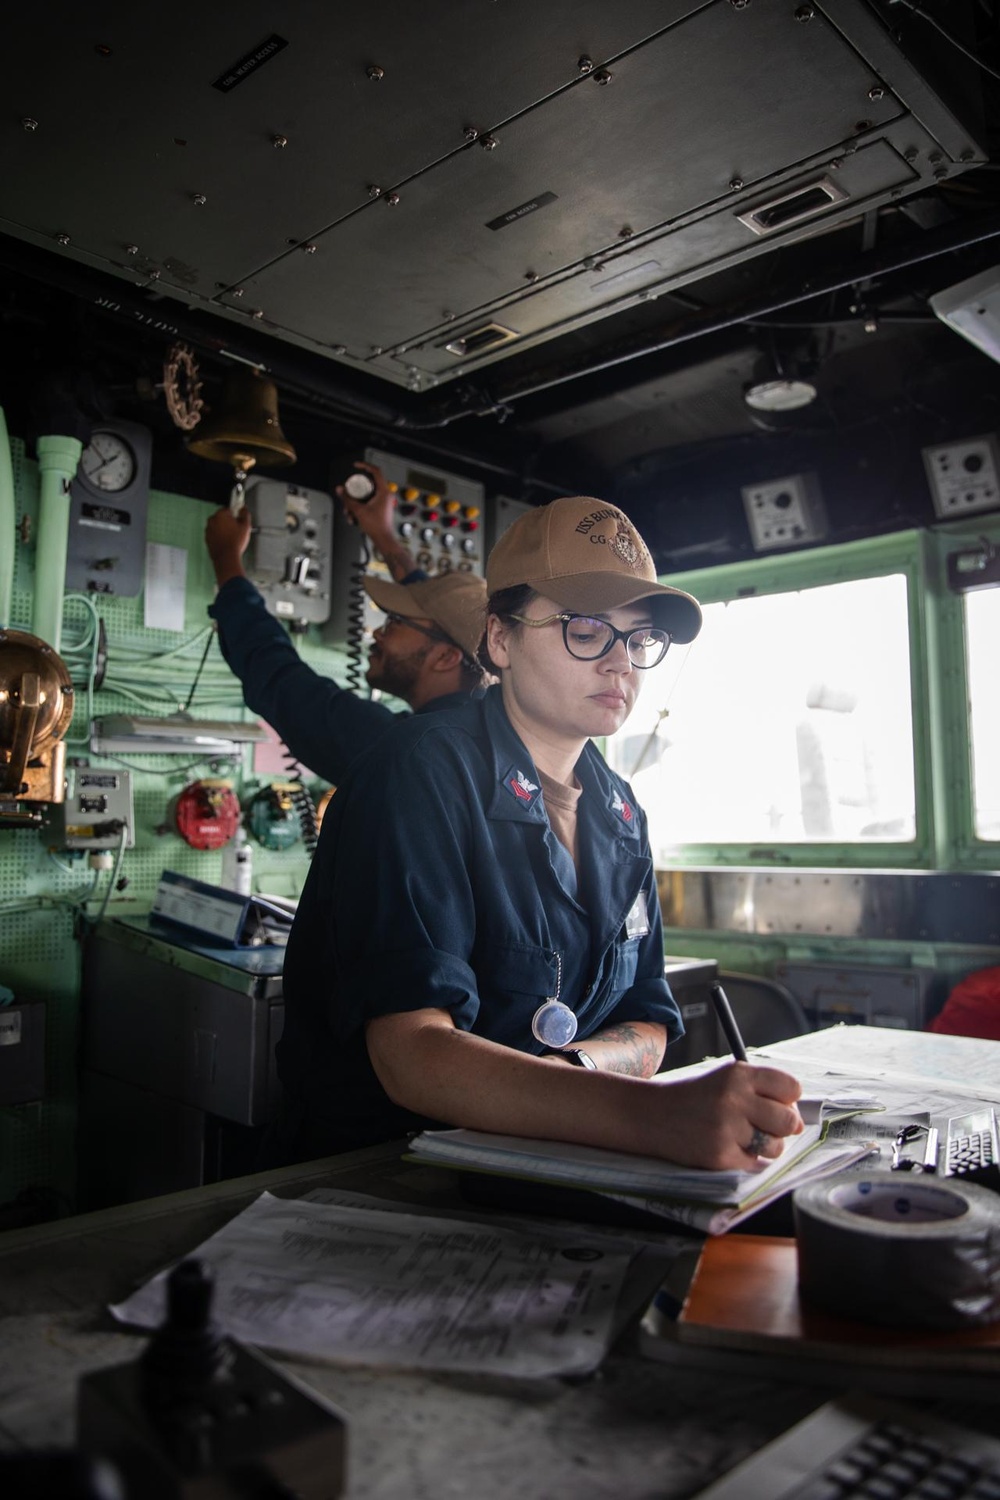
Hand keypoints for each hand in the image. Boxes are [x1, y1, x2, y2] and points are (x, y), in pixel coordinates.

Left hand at [205, 505, 251, 585]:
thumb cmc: (236, 541)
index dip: (235, 515)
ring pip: (217, 526)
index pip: (228, 509)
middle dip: (228, 522)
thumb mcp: (246, 526)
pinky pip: (214, 534)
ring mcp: (208, 530)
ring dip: (223, 529)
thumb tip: (243, 508)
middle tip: (236, 530)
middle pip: (222, 517)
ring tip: (232, 537)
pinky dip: (219, 536)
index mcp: (221, 514)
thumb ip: (245, 514)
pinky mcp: (207, 538)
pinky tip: (226, 542)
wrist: (226, 557)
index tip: (239, 520)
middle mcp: (212, 520)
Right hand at [337, 462, 396, 545]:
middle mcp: (385, 495)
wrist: (383, 539)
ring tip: (349, 512)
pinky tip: (353, 517)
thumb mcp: (358, 510)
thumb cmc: (377, 526)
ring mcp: (383, 501)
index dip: (365, 466)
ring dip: (356, 502)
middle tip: (349, 494)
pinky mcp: (380, 507)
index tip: (356, 466)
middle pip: (368, 485)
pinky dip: (360, 507)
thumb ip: (348, 499)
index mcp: (384, 492)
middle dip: (355, 492)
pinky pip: (368, 502)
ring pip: (366, 495)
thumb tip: (340, 490)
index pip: (376, 472)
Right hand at [648, 1061, 803, 1170]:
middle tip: (765, 1125)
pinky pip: (754, 1163)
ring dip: (766, 1146)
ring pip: (775, 1146)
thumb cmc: (698, 1097)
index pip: (791, 1087)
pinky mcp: (720, 1155)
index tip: (778, 1104)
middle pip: (789, 1120)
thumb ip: (762, 1092)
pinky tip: (728, 1146)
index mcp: (739, 1074)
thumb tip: (799, 1122)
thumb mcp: (726, 1079)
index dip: (789, 1099)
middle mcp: (734, 1099)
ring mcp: (727, 1129)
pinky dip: (746, 1158)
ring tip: (745, 1137)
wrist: (653, 1115)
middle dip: (783, 1127)